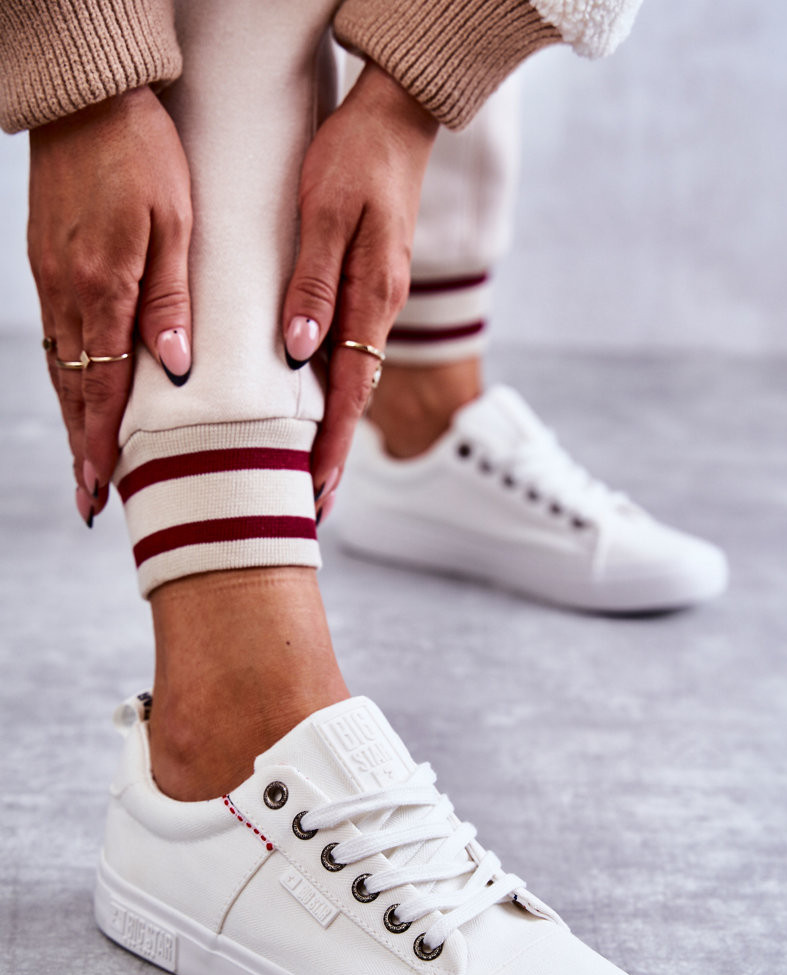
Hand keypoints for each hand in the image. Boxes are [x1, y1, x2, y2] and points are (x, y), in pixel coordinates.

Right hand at [28, 86, 192, 521]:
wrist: (88, 98)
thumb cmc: (142, 154)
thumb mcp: (172, 222)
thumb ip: (171, 297)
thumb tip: (172, 366)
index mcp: (103, 287)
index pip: (100, 386)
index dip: (101, 442)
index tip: (101, 487)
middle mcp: (69, 292)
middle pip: (74, 389)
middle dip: (81, 448)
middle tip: (90, 498)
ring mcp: (52, 279)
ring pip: (61, 368)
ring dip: (73, 419)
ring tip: (84, 462)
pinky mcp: (48, 264)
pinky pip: (56, 337)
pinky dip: (67, 377)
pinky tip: (78, 395)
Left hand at [282, 63, 437, 517]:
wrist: (396, 116)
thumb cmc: (356, 157)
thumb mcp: (328, 212)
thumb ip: (314, 282)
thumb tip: (299, 351)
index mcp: (373, 298)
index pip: (349, 389)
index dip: (330, 444)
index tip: (315, 490)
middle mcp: (379, 309)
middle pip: (354, 398)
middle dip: (332, 454)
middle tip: (312, 506)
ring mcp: (377, 300)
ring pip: (352, 379)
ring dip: (332, 429)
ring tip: (309, 472)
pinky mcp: (368, 287)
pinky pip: (349, 352)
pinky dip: (333, 390)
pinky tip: (315, 405)